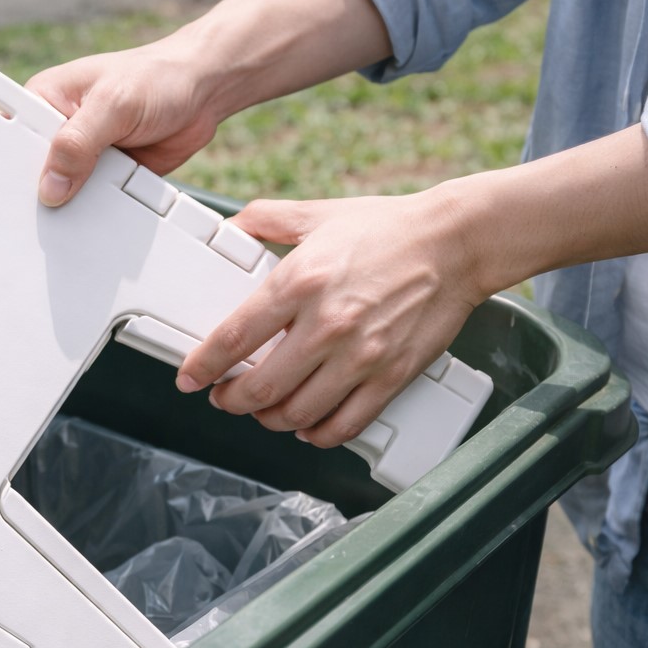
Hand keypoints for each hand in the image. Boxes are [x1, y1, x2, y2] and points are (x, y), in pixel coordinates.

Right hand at [26, 38, 225, 206]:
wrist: (203, 92)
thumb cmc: (156, 77)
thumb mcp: (112, 104)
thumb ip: (79, 143)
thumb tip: (51, 187)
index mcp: (46, 100)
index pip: (12, 136)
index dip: (6, 164)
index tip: (5, 194)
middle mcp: (60, 129)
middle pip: (35, 170)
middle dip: (40, 191)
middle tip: (41, 215)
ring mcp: (83, 155)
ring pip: (64, 191)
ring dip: (71, 205)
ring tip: (67, 224)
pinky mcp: (106, 176)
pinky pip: (94, 202)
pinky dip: (98, 212)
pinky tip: (95, 223)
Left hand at [177, 190, 487, 447]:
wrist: (457, 242)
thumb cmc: (388, 228)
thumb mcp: (316, 214)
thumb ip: (264, 220)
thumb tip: (228, 228)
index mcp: (300, 281)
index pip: (234, 339)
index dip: (202, 366)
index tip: (190, 378)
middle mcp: (327, 324)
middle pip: (260, 388)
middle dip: (231, 400)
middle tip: (224, 397)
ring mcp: (361, 355)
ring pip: (297, 414)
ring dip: (270, 420)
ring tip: (263, 409)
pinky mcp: (391, 376)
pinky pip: (344, 425)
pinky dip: (317, 433)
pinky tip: (307, 424)